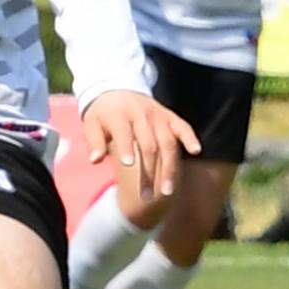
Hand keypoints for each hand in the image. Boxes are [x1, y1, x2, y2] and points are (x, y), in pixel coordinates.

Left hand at [80, 89, 197, 206]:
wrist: (118, 90)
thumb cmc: (103, 115)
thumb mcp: (91, 124)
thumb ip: (94, 141)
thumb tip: (95, 160)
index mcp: (119, 115)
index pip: (124, 132)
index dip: (126, 147)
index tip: (128, 164)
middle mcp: (141, 114)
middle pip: (149, 145)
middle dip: (148, 172)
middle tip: (146, 198)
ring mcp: (158, 116)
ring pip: (168, 142)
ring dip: (169, 167)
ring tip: (167, 192)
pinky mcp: (170, 117)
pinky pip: (183, 127)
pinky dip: (190, 137)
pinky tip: (196, 151)